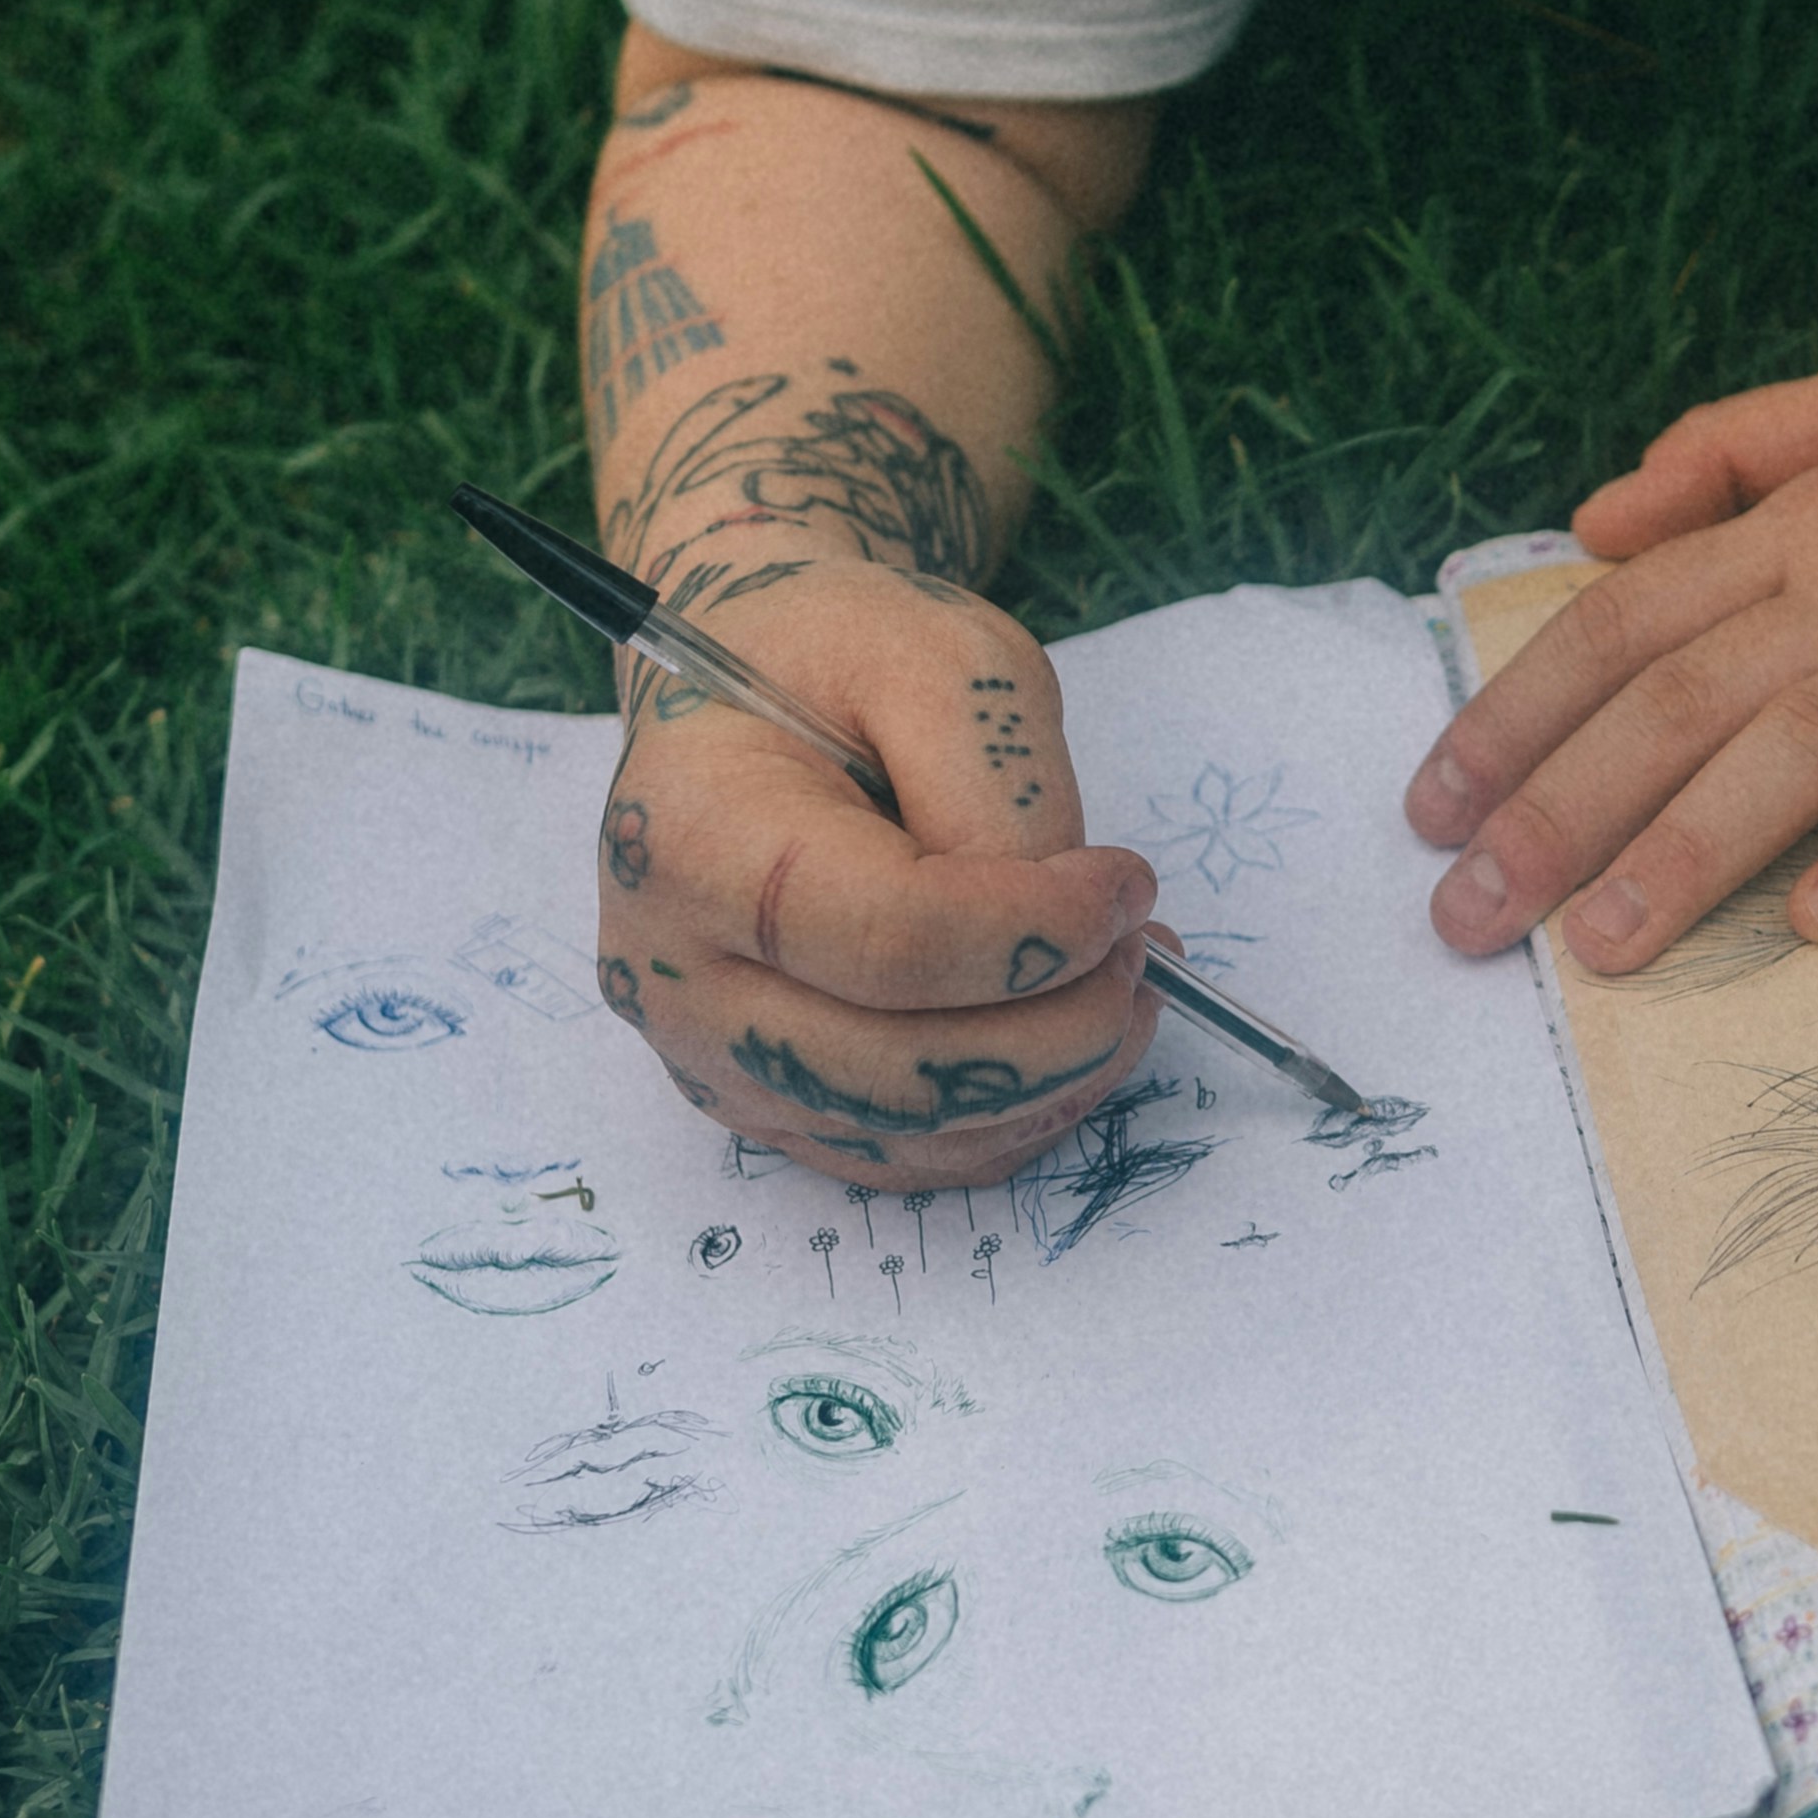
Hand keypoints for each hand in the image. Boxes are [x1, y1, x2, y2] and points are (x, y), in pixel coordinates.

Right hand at [590, 546, 1162, 1185]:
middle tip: (1144, 948)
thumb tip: (1063, 930)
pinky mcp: (761, 1104)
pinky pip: (906, 1162)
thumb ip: (1001, 786)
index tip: (1127, 883)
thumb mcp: (939, 655)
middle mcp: (672, 969)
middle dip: (1063, 1026)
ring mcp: (707, 1054)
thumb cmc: (835, 656)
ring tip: (1125, 985)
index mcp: (691, 835)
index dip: (1035, 932)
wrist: (748, 690)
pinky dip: (1013, 1118)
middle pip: (899, 1070)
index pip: (888, 940)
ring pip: (910, 1137)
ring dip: (1056, 1080)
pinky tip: (1070, 1037)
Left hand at [1406, 341, 1817, 970]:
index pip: (1629, 619)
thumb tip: (1600, 517)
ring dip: (1688, 849)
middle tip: (1466, 918)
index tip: (1433, 810)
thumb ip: (1740, 443)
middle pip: (1684, 695)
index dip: (1518, 713)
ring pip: (1803, 741)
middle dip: (1557, 811)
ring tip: (1600, 948)